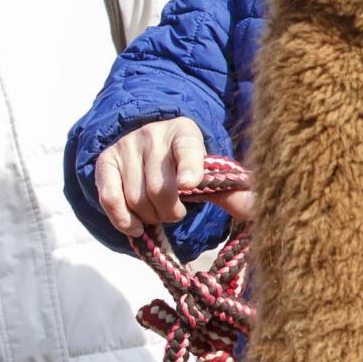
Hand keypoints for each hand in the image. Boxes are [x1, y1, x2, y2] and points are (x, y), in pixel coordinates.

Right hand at [91, 118, 254, 233]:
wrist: (151, 139)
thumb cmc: (186, 162)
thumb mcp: (210, 170)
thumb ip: (231, 192)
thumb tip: (256, 211)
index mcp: (186, 132)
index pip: (188, 150)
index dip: (189, 168)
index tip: (190, 185)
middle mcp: (154, 135)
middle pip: (159, 187)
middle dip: (170, 211)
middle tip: (177, 214)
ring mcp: (126, 146)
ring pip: (135, 197)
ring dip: (150, 217)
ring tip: (160, 214)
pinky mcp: (106, 161)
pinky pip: (109, 197)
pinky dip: (122, 219)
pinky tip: (136, 228)